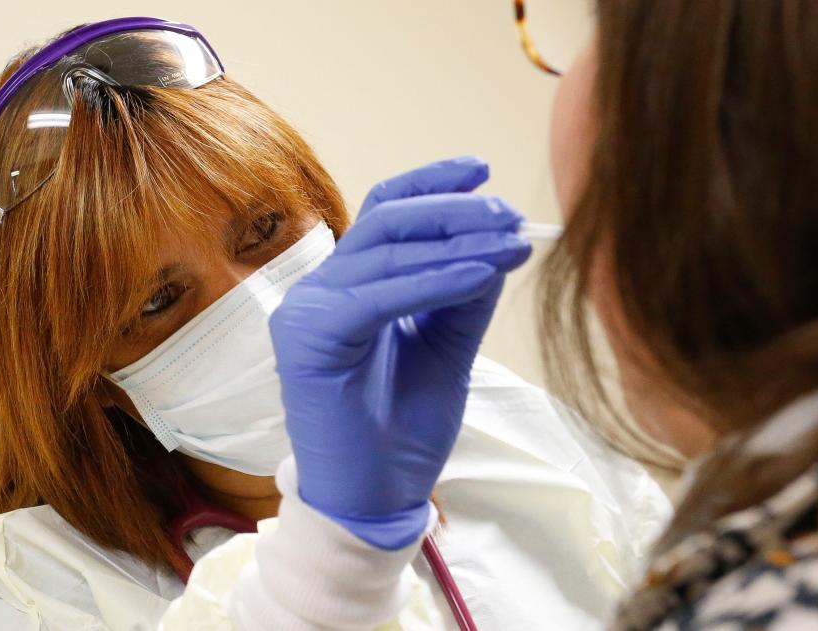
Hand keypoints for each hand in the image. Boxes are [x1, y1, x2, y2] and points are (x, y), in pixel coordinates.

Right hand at [269, 156, 531, 547]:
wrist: (373, 498)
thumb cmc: (403, 428)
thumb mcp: (446, 349)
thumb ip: (464, 296)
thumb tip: (497, 240)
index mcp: (348, 287)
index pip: (384, 214)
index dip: (430, 185)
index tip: (483, 172)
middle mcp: (320, 290)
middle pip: (386, 222)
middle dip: (454, 211)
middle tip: (509, 214)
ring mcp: (306, 312)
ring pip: (384, 252)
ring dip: (455, 242)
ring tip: (510, 240)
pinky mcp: (307, 339)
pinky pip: (377, 296)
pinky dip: (433, 282)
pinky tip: (480, 273)